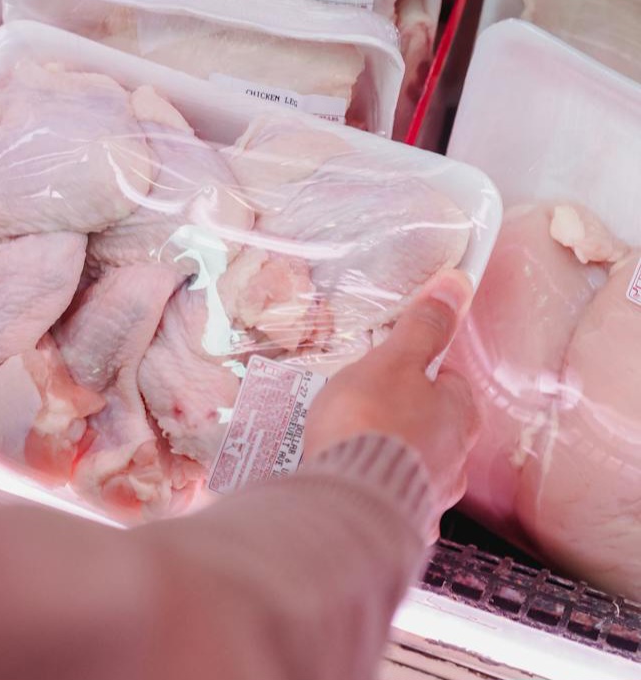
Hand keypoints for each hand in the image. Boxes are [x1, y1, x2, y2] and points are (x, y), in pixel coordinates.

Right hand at [302, 271, 481, 515]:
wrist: (347, 503)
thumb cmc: (372, 426)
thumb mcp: (393, 362)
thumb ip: (423, 327)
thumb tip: (458, 285)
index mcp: (459, 415)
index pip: (450, 382)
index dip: (419, 370)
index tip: (390, 364)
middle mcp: (455, 459)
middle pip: (431, 424)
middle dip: (401, 413)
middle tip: (360, 402)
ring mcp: (430, 494)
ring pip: (411, 463)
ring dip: (387, 453)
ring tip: (345, 442)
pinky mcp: (400, 520)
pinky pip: (389, 495)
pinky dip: (372, 484)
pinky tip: (347, 476)